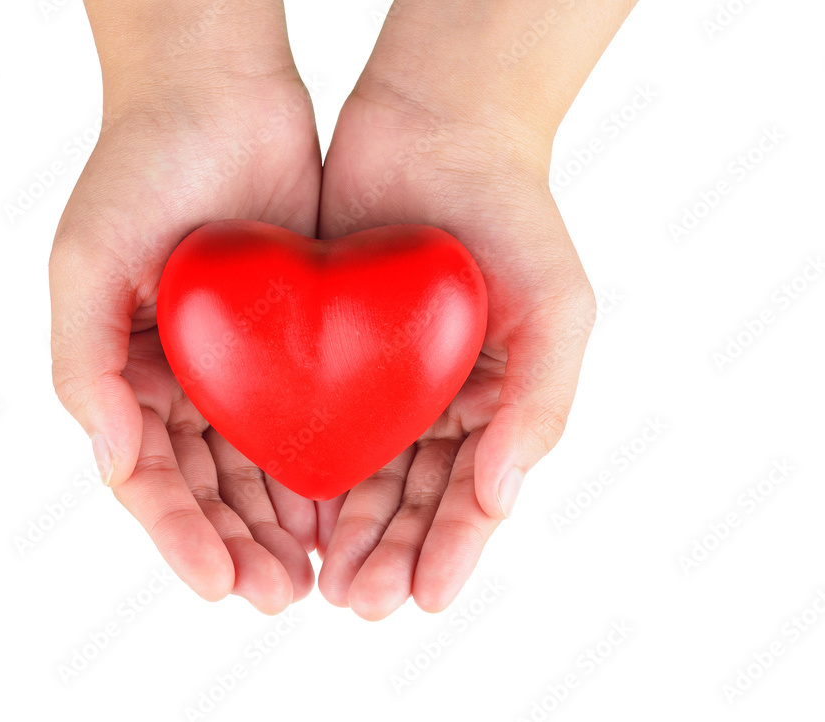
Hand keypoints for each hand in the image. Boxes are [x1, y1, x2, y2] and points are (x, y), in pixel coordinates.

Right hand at [49, 4, 320, 612]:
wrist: (220, 94)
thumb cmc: (140, 169)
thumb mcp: (85, 262)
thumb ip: (81, 362)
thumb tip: (107, 457)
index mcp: (123, 372)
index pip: (149, 477)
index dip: (180, 535)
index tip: (219, 584)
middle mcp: (179, 378)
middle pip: (207, 485)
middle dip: (238, 544)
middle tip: (279, 594)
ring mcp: (236, 362)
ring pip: (257, 463)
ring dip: (279, 520)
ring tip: (313, 572)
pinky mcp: (292, 338)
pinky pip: (303, 415)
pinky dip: (317, 464)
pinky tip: (340, 506)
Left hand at [314, 71, 596, 618]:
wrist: (436, 125)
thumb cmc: (513, 213)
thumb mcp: (558, 305)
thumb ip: (543, 402)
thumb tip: (503, 496)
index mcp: (496, 401)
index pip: (474, 495)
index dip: (450, 550)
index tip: (422, 598)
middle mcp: (438, 401)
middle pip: (412, 497)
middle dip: (389, 553)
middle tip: (359, 601)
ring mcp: (382, 377)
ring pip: (361, 472)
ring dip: (345, 531)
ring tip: (324, 582)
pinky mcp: (328, 348)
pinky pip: (313, 419)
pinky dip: (304, 470)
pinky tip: (288, 512)